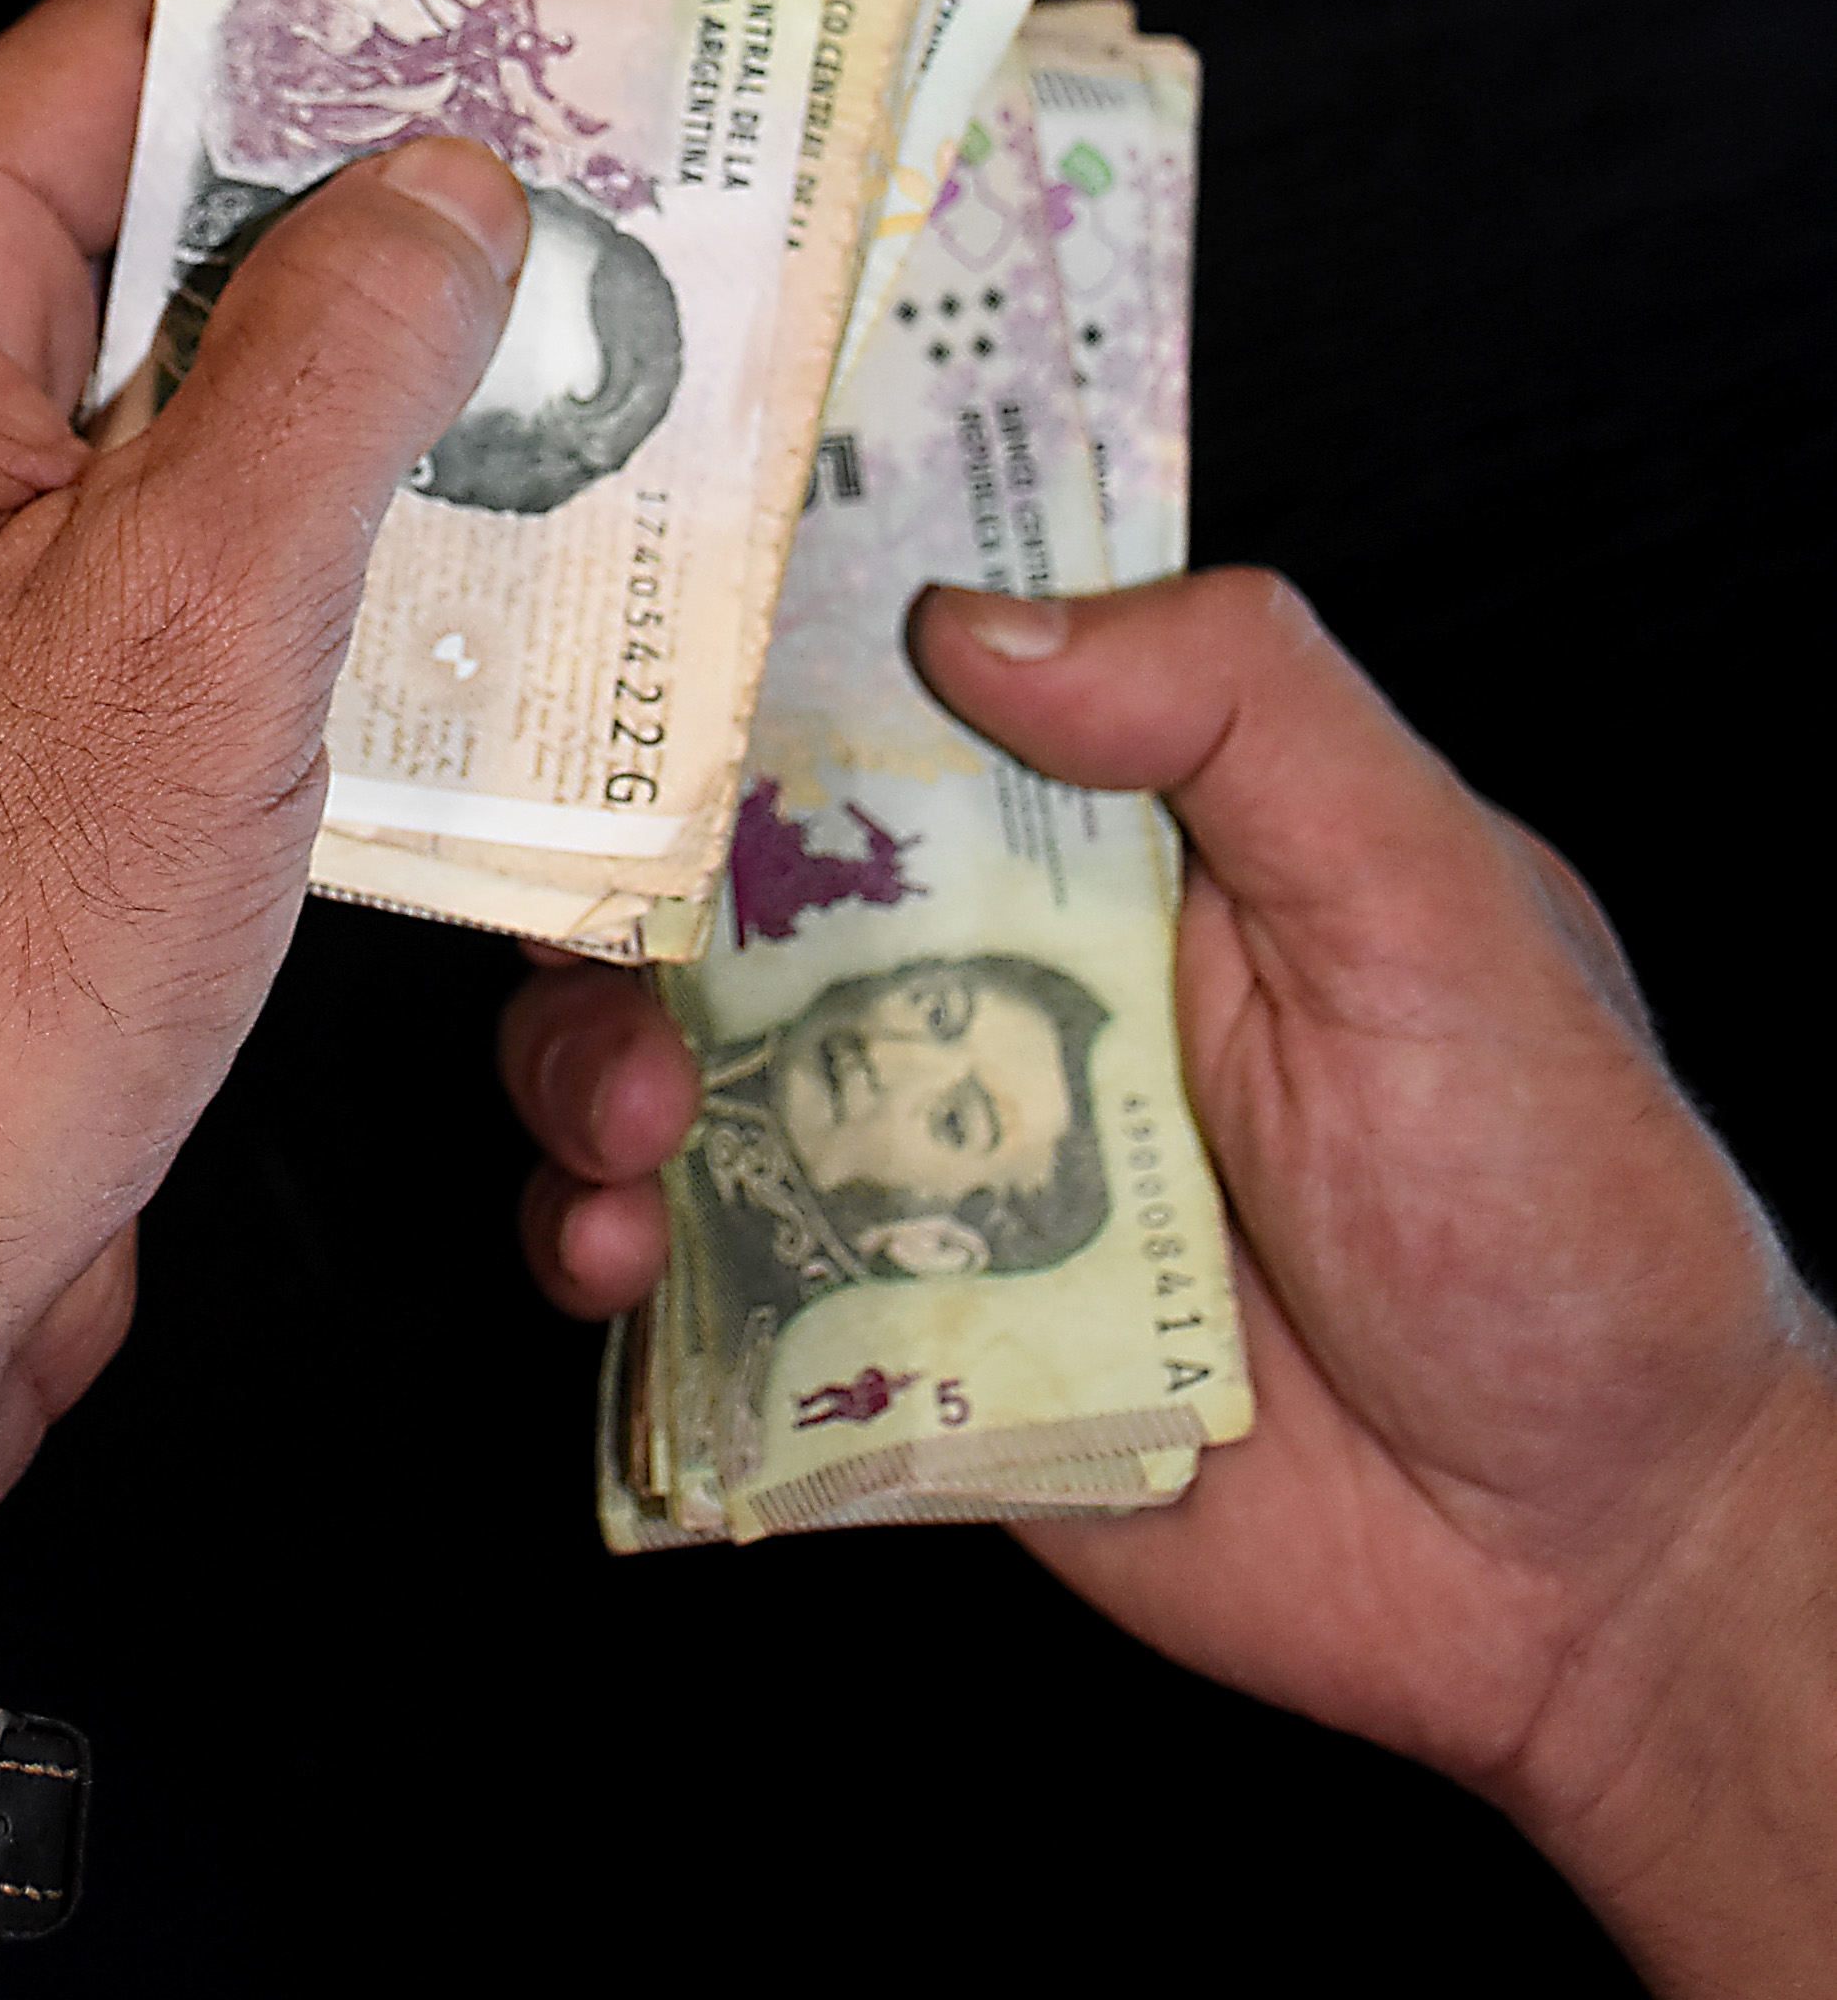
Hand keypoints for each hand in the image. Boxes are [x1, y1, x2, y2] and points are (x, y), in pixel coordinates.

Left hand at [0, 0, 528, 1990]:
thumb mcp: (203, 612)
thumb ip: (339, 354)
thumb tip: (447, 172)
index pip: (113, 63)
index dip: (330, 34)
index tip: (539, 42)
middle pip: (163, 242)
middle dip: (389, 257)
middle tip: (627, 248)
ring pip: (185, 429)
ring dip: (375, 446)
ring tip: (609, 433)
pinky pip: (166, 584)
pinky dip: (313, 588)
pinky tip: (488, 621)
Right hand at [501, 571, 1836, 1995]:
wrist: (1590, 1561)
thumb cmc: (1564, 1201)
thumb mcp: (1434, 897)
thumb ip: (1243, 710)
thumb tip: (980, 614)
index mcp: (1108, 829)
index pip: (883, 685)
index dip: (737, 645)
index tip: (623, 624)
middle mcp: (989, 970)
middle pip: (718, 874)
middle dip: (612, 885)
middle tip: (613, 938)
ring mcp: (927, 1153)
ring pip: (670, 1063)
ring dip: (585, 1064)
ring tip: (635, 1132)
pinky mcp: (889, 1333)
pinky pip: (697, 1283)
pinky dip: (606, 1259)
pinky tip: (625, 1262)